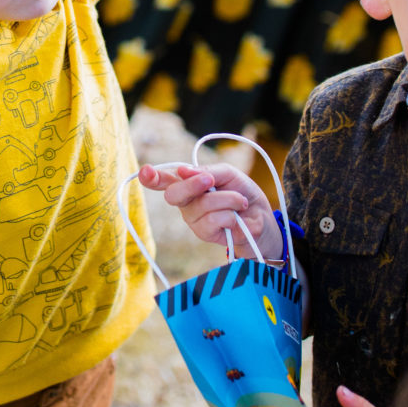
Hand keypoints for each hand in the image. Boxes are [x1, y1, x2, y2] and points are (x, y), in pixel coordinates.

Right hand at [137, 161, 283, 260]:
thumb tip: (184, 171)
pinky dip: (231, 214)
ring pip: (202, 205)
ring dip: (228, 200)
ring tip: (239, 203)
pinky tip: (236, 218)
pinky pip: (214, 219)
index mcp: (188, 184)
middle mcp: (186, 202)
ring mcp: (193, 220)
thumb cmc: (242, 192)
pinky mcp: (205, 234)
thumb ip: (208, 171)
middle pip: (174, 194)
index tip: (145, 172)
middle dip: (193, 184)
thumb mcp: (229, 174)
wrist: (262, 216)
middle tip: (211, 180)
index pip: (164, 180)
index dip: (152, 177)